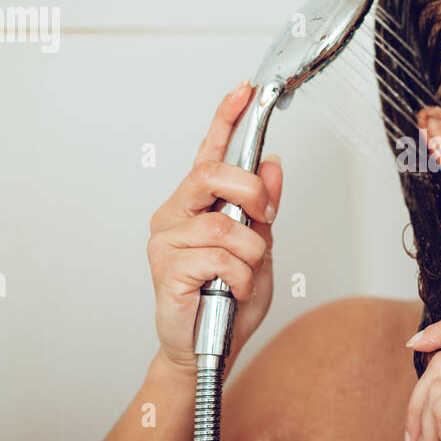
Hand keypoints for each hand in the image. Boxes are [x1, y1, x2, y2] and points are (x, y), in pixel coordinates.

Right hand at [146, 82, 282, 378]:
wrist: (206, 350)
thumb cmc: (228, 300)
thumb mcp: (260, 249)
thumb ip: (263, 209)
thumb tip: (274, 166)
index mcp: (197, 204)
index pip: (210, 152)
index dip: (226, 118)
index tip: (244, 90)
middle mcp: (175, 214)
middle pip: (214, 176)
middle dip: (251, 192)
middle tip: (265, 215)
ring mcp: (166, 239)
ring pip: (225, 226)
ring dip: (250, 254)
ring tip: (240, 277)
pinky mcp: (167, 268)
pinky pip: (221, 259)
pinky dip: (238, 279)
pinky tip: (228, 292)